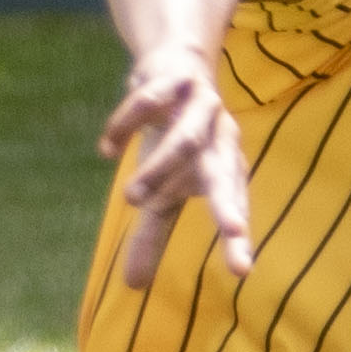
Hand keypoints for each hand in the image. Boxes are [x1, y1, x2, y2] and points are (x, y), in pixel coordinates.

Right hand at [99, 47, 252, 285]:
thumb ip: (153, 235)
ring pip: (186, 140)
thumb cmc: (174, 138)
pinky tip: (108, 150)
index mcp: (225, 167)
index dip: (238, 238)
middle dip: (230, 205)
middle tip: (235, 232)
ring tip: (130, 199)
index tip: (242, 272)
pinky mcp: (174, 79)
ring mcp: (200, 106)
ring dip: (159, 169)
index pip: (234, 206)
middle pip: (226, 175)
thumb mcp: (164, 190)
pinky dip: (126, 126)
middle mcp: (220, 137)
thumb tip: (133, 287)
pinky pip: (149, 102)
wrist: (174, 64)